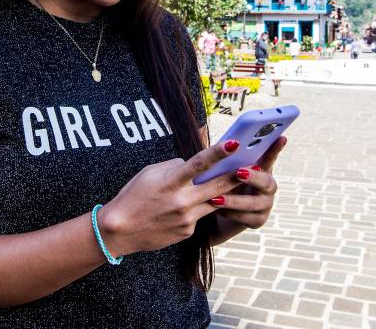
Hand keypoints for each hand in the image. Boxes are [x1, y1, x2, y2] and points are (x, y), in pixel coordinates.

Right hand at [99, 139, 247, 255]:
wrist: (120, 230)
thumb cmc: (133, 196)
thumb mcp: (150, 173)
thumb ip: (174, 167)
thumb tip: (192, 165)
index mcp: (171, 182)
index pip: (199, 163)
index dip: (218, 152)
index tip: (234, 142)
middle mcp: (182, 201)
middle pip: (217, 185)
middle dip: (237, 174)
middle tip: (254, 165)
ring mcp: (187, 219)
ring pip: (214, 202)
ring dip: (225, 192)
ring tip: (236, 182)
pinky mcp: (188, 231)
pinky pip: (200, 215)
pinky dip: (198, 208)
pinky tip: (186, 208)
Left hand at [210, 136, 286, 229]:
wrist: (219, 213)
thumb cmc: (221, 184)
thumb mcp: (223, 171)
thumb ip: (229, 161)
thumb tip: (226, 147)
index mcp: (261, 170)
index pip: (270, 157)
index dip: (276, 149)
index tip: (281, 137)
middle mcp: (267, 186)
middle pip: (266, 181)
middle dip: (253, 177)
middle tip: (238, 172)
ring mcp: (265, 204)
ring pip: (253, 203)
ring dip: (234, 201)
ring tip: (216, 199)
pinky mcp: (259, 220)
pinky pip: (246, 218)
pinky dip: (231, 214)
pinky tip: (218, 211)